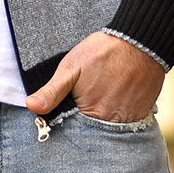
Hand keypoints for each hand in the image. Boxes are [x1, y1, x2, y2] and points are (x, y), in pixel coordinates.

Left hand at [25, 31, 164, 121]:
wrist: (139, 42)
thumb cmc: (101, 53)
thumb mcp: (70, 68)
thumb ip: (52, 91)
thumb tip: (31, 106)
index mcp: (89, 114)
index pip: (73, 129)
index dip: (69, 120)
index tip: (68, 109)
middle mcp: (110, 123)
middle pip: (93, 130)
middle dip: (86, 120)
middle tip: (89, 97)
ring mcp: (128, 120)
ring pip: (110, 128)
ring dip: (104, 118)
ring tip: (103, 95)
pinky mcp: (142, 115)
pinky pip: (127, 123)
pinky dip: (120, 115)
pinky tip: (116, 98)